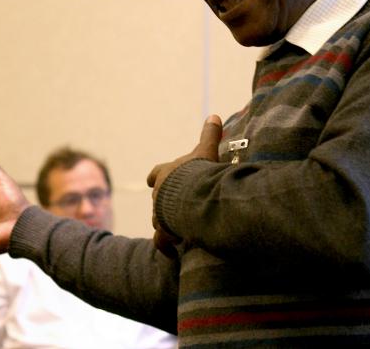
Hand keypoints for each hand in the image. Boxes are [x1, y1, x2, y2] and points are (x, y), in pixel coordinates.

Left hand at [146, 115, 221, 256]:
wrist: (191, 195)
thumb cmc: (198, 171)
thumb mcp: (206, 151)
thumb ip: (210, 134)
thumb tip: (213, 115)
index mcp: (165, 173)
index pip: (156, 174)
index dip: (158, 177)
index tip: (156, 180)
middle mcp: (158, 193)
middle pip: (158, 198)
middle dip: (166, 204)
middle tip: (178, 209)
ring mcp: (159, 213)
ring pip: (158, 220)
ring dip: (167, 225)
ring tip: (178, 232)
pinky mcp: (164, 231)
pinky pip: (162, 241)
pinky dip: (166, 247)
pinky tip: (171, 253)